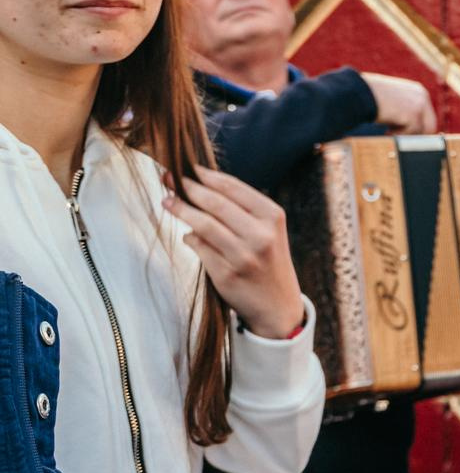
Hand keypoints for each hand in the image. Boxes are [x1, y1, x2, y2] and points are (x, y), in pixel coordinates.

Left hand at [165, 166, 305, 338]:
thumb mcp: (268, 230)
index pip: (233, 187)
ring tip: (167, 202)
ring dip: (180, 210)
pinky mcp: (226, 274)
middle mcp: (261, 235)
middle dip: (188, 188)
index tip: (186, 167)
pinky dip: (190, 239)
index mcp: (272, 216)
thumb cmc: (268, 259)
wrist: (278, 304)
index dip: (205, 175)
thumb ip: (242, 210)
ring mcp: (243, 256)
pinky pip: (199, 248)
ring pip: (202, 225)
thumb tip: (200, 185)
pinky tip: (188, 236)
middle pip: (215, 203)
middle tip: (169, 178)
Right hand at [361, 73, 436, 134]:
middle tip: (401, 141)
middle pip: (429, 126)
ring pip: (420, 131)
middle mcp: (422, 96)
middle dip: (416, 136)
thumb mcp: (392, 99)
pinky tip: (385, 131)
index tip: (408, 137)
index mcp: (418, 91)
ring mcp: (419, 105)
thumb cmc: (369, 96)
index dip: (418, 129)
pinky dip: (398, 136)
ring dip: (404, 136)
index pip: (427, 116)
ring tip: (387, 132)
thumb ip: (404, 109)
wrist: (359, 92)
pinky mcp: (413, 115)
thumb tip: (409, 127)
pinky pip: (410, 134)